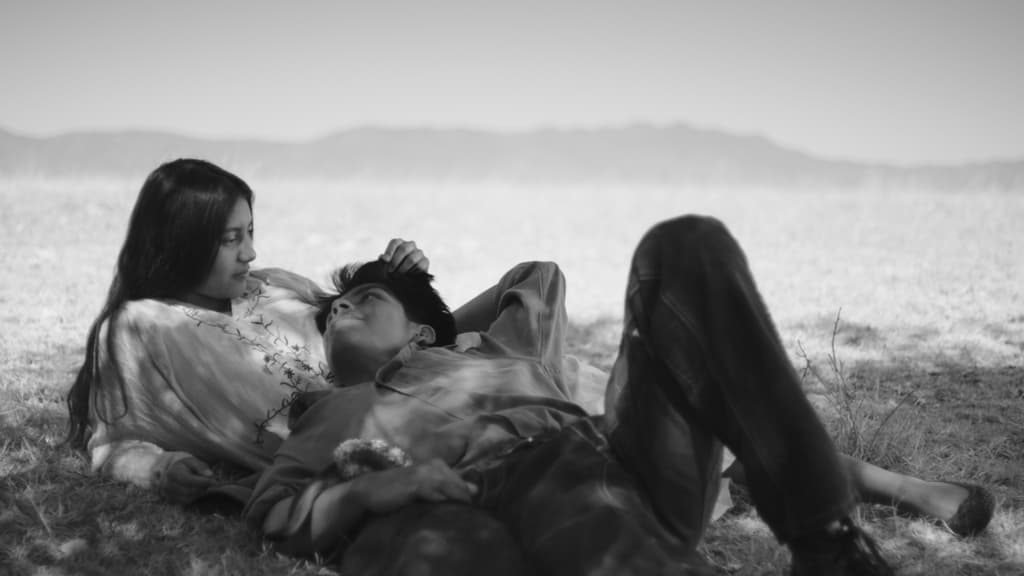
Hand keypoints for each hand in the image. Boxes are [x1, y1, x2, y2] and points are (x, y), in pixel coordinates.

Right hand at [161, 457, 215, 503]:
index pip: (189, 480)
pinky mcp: (173, 501)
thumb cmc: (185, 465)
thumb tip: (210, 475)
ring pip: (190, 497)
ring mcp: (169, 494)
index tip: (215, 481)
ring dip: (199, 491)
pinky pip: (188, 501)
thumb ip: (201, 467)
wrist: (173, 471)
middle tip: (210, 481)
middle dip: (202, 486)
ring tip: (202, 483)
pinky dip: (195, 496)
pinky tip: (197, 488)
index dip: (203, 482)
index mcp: (173, 473)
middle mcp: (168, 485)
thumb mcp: (193, 461)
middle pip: (190, 491)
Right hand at [351, 458, 476, 514]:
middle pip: (458, 486)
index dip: (465, 496)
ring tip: (463, 518)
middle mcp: (434, 466)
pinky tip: (446, 513)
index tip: (471, 511)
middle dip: (465, 501)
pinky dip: (442, 503)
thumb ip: (449, 487)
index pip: (460, 482)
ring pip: (450, 489)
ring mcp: (424, 474)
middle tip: (470, 518)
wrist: (371, 489)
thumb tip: (476, 490)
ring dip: (457, 503)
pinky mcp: (415, 484)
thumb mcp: (426, 487)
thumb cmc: (399, 490)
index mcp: (438, 465)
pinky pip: (436, 494)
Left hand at [380, 239, 428, 273]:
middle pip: (404, 249)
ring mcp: (419, 252)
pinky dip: (412, 273)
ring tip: (397, 276)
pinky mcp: (425, 261)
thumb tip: (384, 258)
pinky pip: (419, 266)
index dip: (389, 251)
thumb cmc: (392, 270)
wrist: (404, 281)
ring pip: (411, 259)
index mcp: (399, 243)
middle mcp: (410, 245)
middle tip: (390, 272)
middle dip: (395, 262)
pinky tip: (407, 277)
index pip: (395, 242)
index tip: (385, 261)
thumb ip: (382, 261)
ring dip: (403, 269)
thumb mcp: (385, 266)